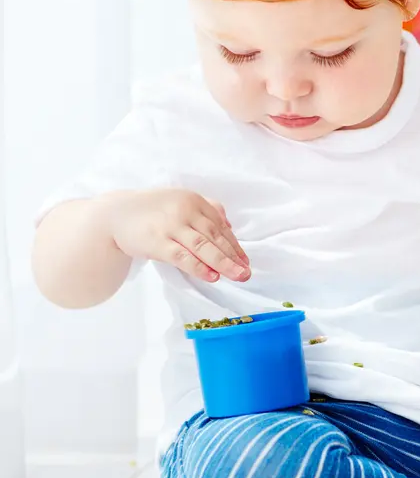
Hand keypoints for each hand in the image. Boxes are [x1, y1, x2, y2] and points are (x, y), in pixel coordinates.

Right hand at [103, 189, 250, 283]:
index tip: (245, 260)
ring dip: (223, 263)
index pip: (220, 226)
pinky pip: (183, 256)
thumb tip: (229, 224)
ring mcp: (171, 226)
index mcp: (194, 201)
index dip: (235, 245)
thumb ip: (206, 209)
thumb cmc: (150, 210)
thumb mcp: (180, 201)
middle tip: (247, 272)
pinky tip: (212, 276)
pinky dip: (199, 267)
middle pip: (215, 237)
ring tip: (238, 275)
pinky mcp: (157, 242)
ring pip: (203, 247)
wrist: (114, 214)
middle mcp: (185, 211)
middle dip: (234, 256)